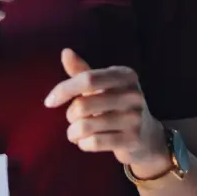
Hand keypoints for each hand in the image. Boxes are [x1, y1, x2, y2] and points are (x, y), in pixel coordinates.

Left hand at [44, 49, 169, 177]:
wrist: (147, 136)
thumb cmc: (117, 106)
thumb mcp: (103, 87)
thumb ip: (83, 72)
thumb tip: (65, 52)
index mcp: (125, 75)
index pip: (87, 78)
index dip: (64, 89)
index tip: (49, 102)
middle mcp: (133, 94)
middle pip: (83, 105)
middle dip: (70, 115)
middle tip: (74, 119)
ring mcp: (134, 118)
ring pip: (85, 126)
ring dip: (73, 132)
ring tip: (76, 133)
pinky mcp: (132, 140)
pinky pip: (94, 142)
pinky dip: (83, 144)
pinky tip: (86, 142)